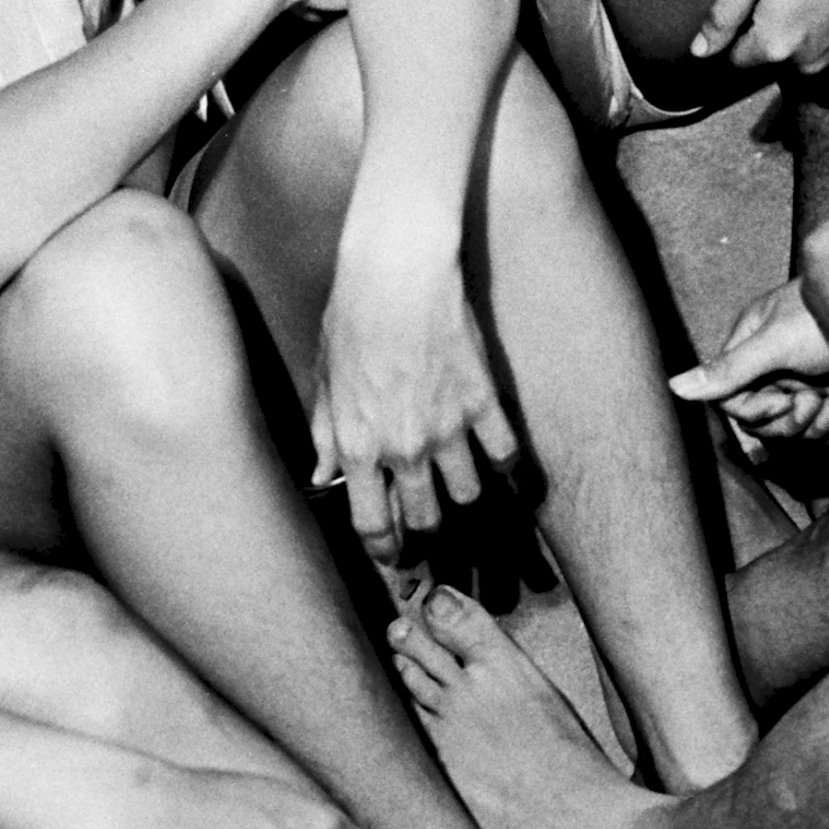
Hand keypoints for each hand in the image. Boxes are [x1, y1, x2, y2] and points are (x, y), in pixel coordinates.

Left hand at [311, 252, 517, 563]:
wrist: (396, 273)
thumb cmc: (350, 318)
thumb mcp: (323, 380)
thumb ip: (325, 435)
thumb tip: (322, 474)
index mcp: (357, 446)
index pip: (372, 524)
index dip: (384, 550)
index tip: (391, 555)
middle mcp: (403, 448)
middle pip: (425, 520)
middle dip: (425, 534)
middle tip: (428, 531)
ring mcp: (447, 429)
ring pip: (467, 495)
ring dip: (463, 497)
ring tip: (459, 487)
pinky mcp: (482, 403)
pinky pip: (504, 455)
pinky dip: (506, 467)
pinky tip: (501, 464)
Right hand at [669, 279, 828, 442]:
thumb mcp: (775, 343)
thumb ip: (727, 370)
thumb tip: (674, 387)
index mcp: (752, 345)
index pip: (732, 399)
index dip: (756, 409)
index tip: (783, 401)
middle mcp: (774, 367)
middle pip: (761, 421)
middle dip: (789, 419)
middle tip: (813, 401)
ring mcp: (803, 383)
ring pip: (791, 431)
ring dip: (816, 425)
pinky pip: (821, 433)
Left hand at [692, 0, 828, 72]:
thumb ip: (722, 17)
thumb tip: (699, 52)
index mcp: (774, 48)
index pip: (739, 59)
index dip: (739, 31)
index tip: (752, 2)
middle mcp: (809, 65)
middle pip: (777, 60)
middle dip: (775, 35)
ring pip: (812, 57)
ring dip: (808, 37)